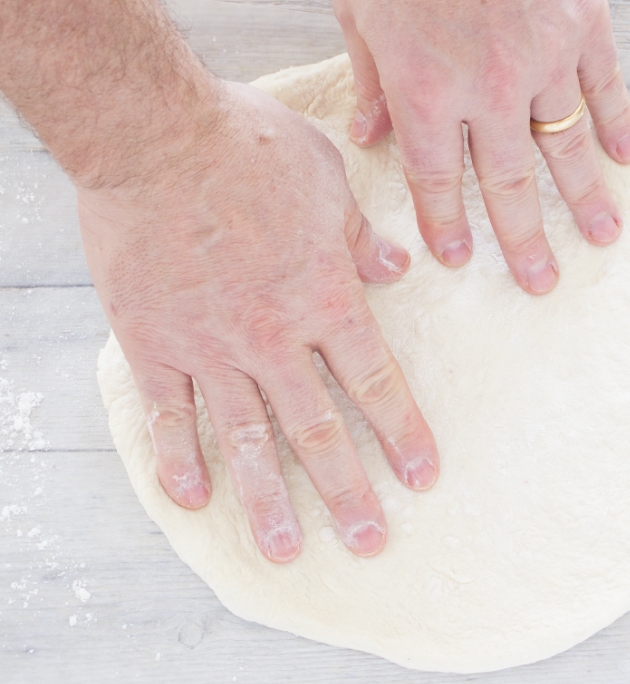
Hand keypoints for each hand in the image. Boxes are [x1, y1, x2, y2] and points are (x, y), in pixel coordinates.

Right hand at [78, 81, 439, 562]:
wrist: (156, 132)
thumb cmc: (249, 145)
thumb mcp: (329, 180)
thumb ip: (361, 236)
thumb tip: (397, 266)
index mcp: (324, 298)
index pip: (375, 382)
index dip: (402, 433)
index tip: (422, 477)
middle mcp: (273, 337)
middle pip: (318, 430)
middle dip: (347, 490)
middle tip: (368, 542)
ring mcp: (210, 346)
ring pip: (246, 439)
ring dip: (269, 500)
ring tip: (286, 551)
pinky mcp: (152, 341)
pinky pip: (167, 412)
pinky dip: (178, 456)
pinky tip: (190, 499)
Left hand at [333, 0, 629, 294]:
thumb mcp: (357, 6)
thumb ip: (371, 81)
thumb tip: (370, 139)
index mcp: (426, 90)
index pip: (439, 179)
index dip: (448, 224)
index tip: (461, 260)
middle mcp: (488, 90)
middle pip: (509, 184)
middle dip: (523, 240)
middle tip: (540, 284)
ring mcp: (544, 60)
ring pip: (567, 148)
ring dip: (584, 201)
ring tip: (601, 240)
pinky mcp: (583, 27)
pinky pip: (606, 90)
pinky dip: (617, 127)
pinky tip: (627, 161)